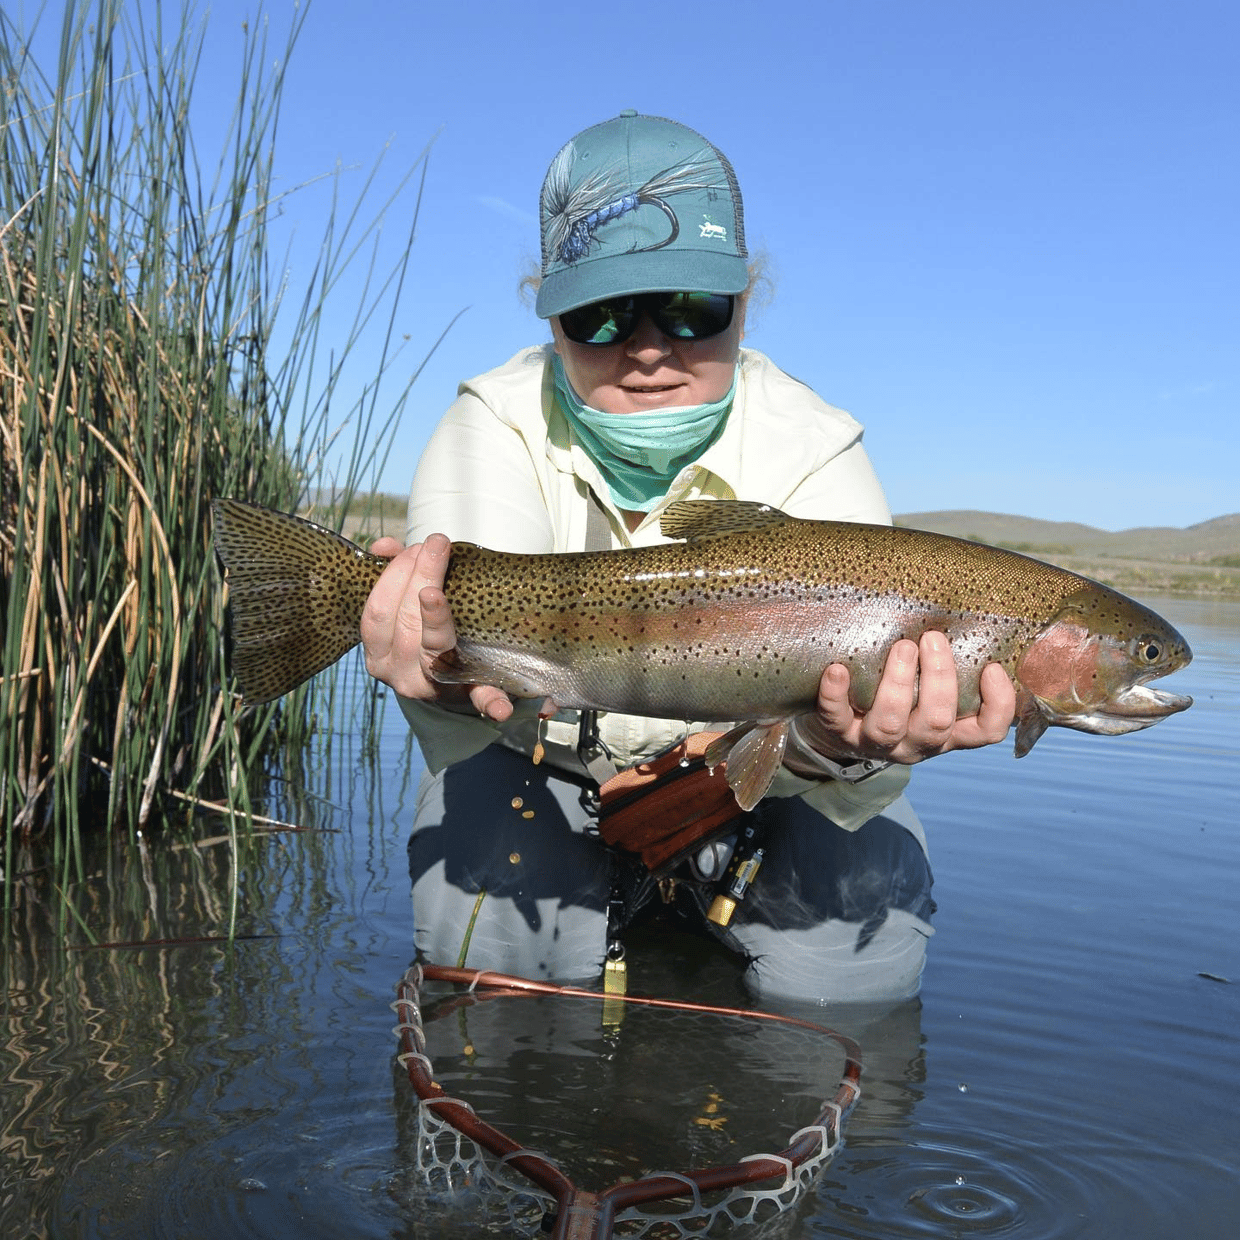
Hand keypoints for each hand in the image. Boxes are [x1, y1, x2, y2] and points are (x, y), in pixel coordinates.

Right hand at [360, 534, 512, 720]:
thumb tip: (383, 546)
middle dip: (420, 577)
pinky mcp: (467, 697)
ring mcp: (431, 688)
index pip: (378, 615)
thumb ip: (394, 574)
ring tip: (452, 568)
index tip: (413, 548)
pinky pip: (479, 699)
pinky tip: (502, 708)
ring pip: (433, 647)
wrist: (450, 681)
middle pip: (405, 624)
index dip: (393, 579)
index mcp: (379, 653)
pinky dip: (491, 703)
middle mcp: (400, 674)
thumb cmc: (424, 632)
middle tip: (437, 546)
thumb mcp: (403, 606)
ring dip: (439, 611)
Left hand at [800, 631, 1015, 765]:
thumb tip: (966, 611)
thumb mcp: (929, 692)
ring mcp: (876, 742)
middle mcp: (915, 743)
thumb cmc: (898, 699)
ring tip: (902, 647)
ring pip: (890, 724)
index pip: (986, 731)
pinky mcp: (839, 734)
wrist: (841, 729)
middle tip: (933, 638)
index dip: (997, 705)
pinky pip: (835, 719)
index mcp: (946, 733)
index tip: (992, 668)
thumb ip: (947, 668)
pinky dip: (835, 695)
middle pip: (936, 724)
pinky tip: (837, 670)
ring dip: (897, 683)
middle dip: (938, 680)